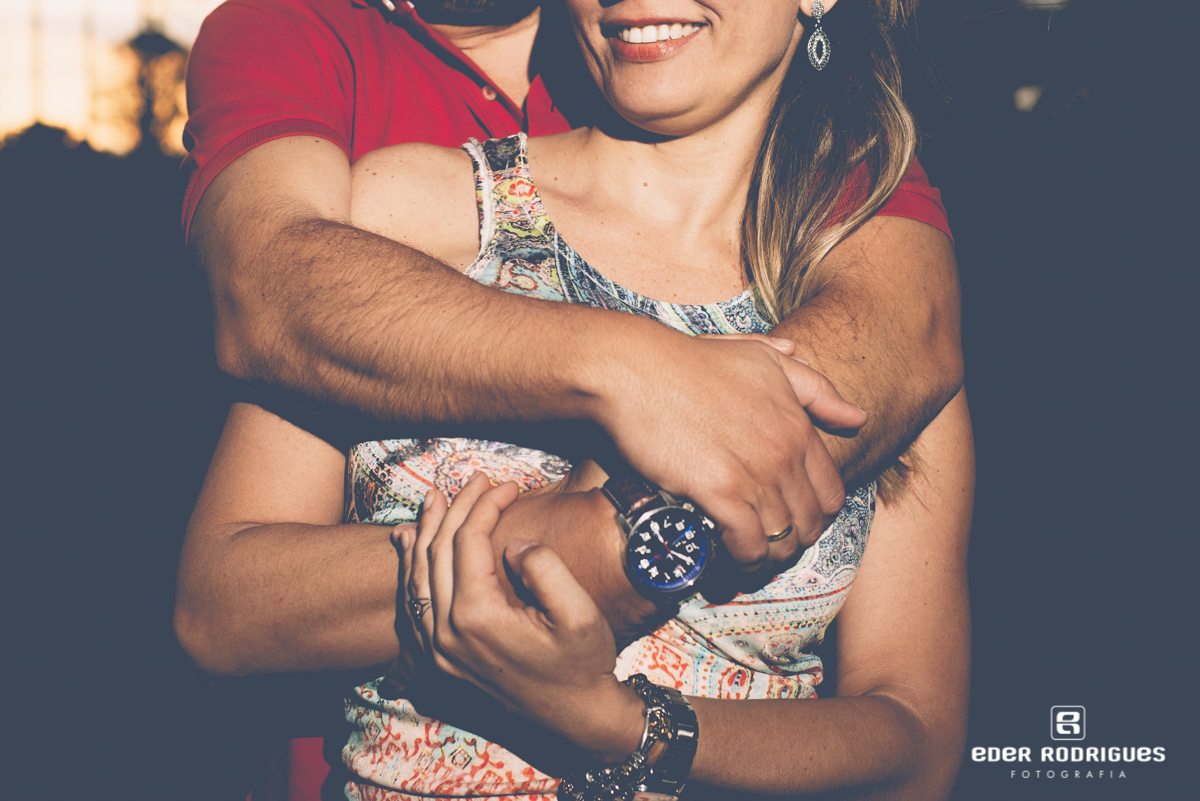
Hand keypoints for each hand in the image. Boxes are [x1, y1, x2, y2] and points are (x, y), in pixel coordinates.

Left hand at [401, 474, 644, 759]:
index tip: (510, 485)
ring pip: (417, 577)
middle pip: (438, 552)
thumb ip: (543, 567)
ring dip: (425, 533)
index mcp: (477, 617)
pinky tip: (410, 544)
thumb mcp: (578, 611)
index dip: (487, 505)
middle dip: (456, 508)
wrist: (578, 716)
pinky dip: (411, 570)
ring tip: (435, 499)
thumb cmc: (584, 662)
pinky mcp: (441, 659)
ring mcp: (438, 650)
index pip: (469, 541)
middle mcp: (447, 633)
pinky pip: (414, 606)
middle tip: (476, 479)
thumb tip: (511, 543)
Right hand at [596, 331, 865, 568]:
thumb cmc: (691, 362)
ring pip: (783, 540)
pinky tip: (731, 558)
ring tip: (750, 561)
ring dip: (769, 558)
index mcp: (796, 424)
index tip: (792, 522)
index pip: (831, 492)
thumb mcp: (761, 360)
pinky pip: (750, 544)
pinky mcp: (720, 492)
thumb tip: (857, 416)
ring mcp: (755, 473)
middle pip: (810, 522)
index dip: (816, 516)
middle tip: (769, 547)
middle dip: (794, 541)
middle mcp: (784, 452)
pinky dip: (744, 560)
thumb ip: (812, 387)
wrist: (636, 370)